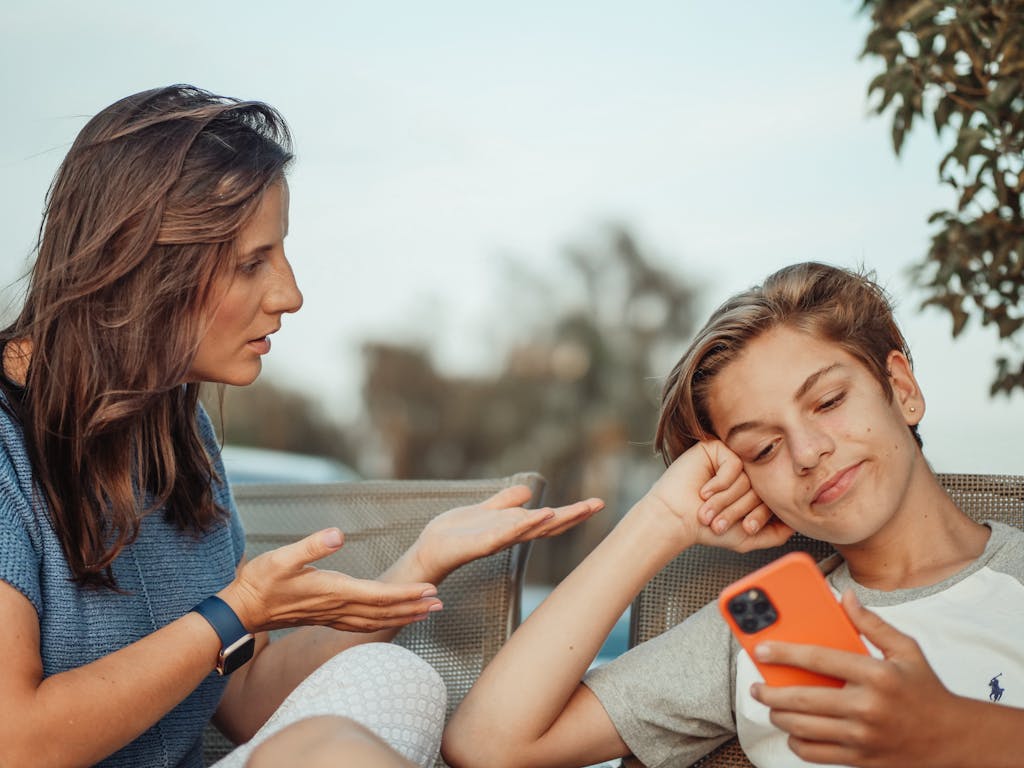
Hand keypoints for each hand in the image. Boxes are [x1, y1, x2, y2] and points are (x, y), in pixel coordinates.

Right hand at [222, 528, 442, 632]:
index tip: (430, 591)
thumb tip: (338, 534)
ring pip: (377, 621)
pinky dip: (384, 622)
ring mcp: (334, 616)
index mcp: (334, 591)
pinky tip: (392, 620)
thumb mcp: (282, 557)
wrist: (242, 610)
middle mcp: (338, 607)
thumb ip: (311, 546)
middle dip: (414, 607)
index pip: (379, 595)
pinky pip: (364, 625)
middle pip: (385, 611)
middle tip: (441, 603)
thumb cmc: (261, 581)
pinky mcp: (328, 618)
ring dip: (404, 617)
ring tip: (427, 613)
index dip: (406, 593)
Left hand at [409, 485, 604, 581]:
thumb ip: (505, 501)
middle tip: (597, 504)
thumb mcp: (485, 510)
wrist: (430, 548)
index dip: (572, 512)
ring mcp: (498, 540)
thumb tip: (528, 491)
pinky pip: (505, 533)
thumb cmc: (456, 533)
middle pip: (547, 525)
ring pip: (531, 529)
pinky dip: (523, 524)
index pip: (548, 519)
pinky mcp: (481, 543)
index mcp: (513, 526)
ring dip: (552, 519)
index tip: (595, 503)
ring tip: (574, 509)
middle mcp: (510, 535)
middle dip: (573, 515)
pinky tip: (537, 515)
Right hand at [645, 440, 792, 552]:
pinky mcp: (716, 449)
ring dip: (726, 499)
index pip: (772, 498)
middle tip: (721, 522)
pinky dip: (720, 483)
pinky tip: (705, 490)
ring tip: (709, 508)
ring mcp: (730, 460)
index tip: (745, 529)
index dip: (759, 516)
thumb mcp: (747, 538)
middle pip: (761, 487)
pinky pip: (734, 464)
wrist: (677, 519)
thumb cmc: (706, 528)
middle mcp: (743, 474)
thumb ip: (775, 534)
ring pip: (747, 477)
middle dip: (740, 510)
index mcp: (751, 491)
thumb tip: (797, 523)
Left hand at [750, 590, 962, 766]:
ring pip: (803, 729)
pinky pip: (815, 753)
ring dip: (778, 716)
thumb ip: (871, 624)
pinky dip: (796, 742)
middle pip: (802, 700)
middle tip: (756, 686)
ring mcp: (863, 737)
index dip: (784, 652)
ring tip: (772, 705)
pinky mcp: (861, 759)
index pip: (819, 659)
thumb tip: (844, 598)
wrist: (955, 739)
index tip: (761, 649)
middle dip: (769, 693)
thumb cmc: (926, 690)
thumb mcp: (906, 650)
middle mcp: (867, 707)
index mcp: (876, 674)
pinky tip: (794, 729)